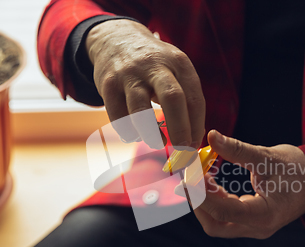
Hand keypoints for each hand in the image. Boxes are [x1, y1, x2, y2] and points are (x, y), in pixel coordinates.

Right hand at [85, 19, 204, 148]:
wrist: (116, 39)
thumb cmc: (153, 66)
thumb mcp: (174, 70)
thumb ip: (185, 99)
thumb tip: (192, 139)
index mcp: (178, 62)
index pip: (194, 98)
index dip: (196, 126)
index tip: (193, 145)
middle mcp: (155, 65)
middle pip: (172, 99)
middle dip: (180, 129)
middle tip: (181, 150)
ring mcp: (130, 74)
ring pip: (141, 110)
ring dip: (151, 134)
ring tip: (157, 141)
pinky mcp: (108, 83)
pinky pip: (118, 116)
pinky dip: (128, 132)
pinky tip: (135, 134)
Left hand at [193, 130, 304, 238]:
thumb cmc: (298, 169)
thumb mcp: (268, 156)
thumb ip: (238, 149)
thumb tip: (211, 135)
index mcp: (265, 215)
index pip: (223, 210)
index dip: (201, 193)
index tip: (189, 173)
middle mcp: (258, 228)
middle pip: (215, 224)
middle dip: (196, 201)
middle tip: (186, 176)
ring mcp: (254, 228)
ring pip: (217, 222)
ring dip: (203, 201)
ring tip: (196, 174)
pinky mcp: (251, 222)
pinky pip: (225, 216)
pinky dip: (213, 199)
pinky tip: (208, 179)